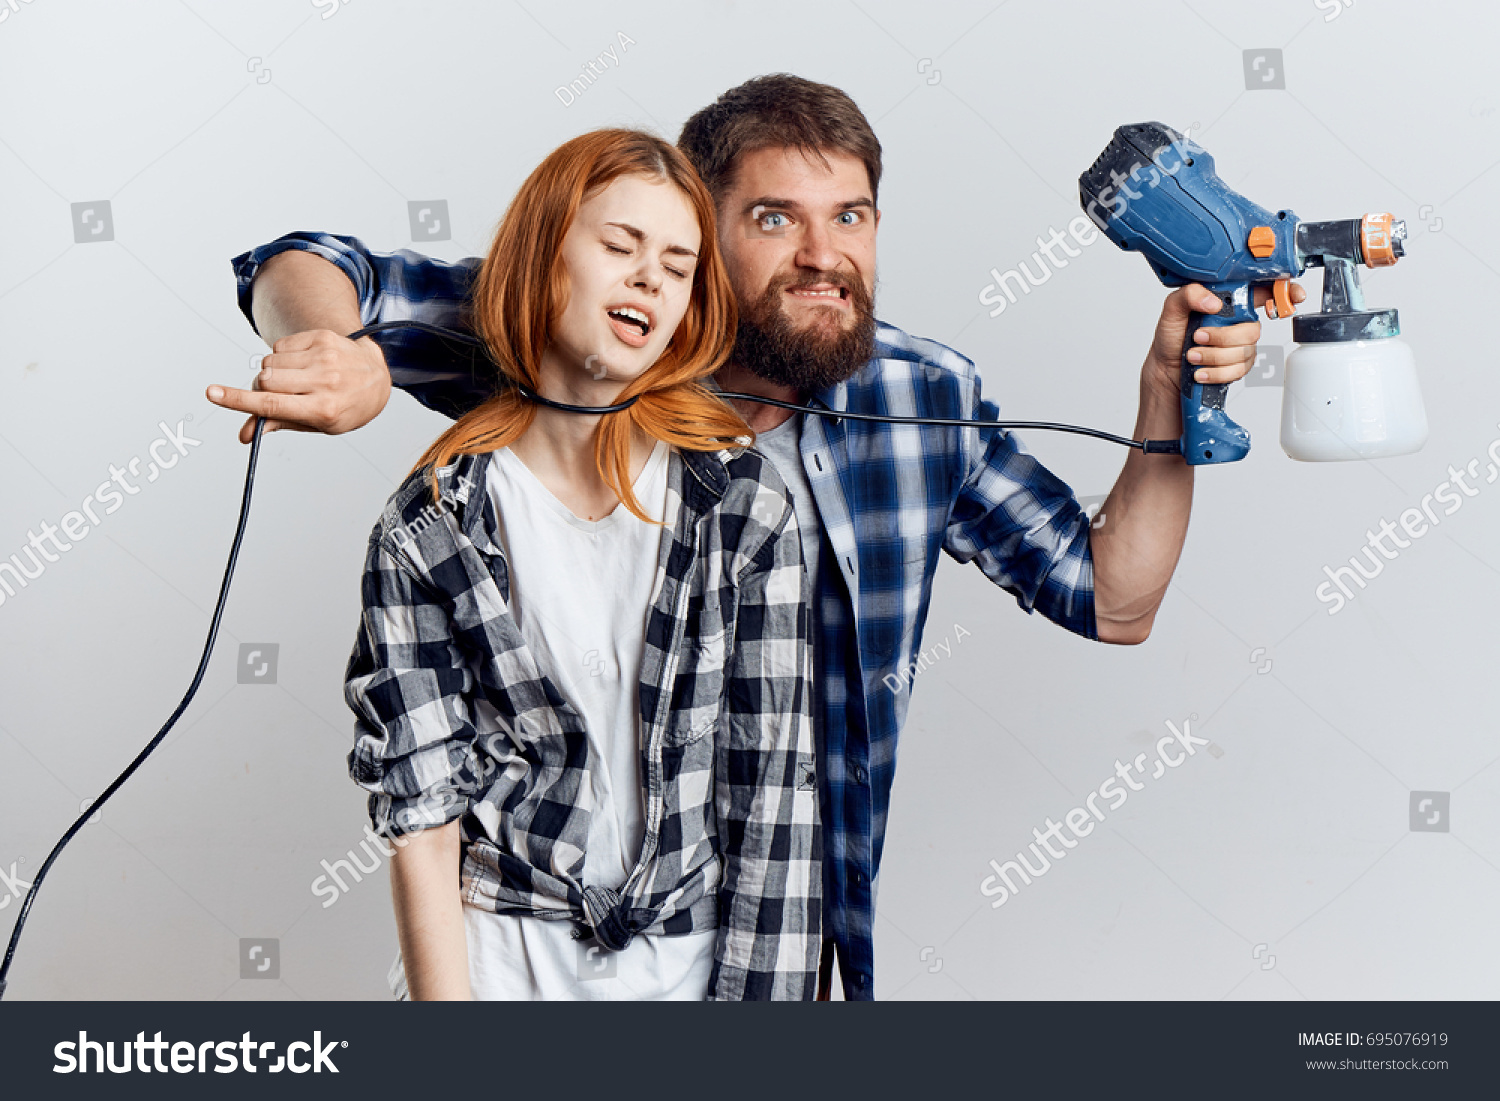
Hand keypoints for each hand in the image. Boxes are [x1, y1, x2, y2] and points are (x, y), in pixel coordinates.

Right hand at [206, 329, 391, 443]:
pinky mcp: (322, 337)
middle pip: (265, 380)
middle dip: (262, 387)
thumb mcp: (319, 424)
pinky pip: (280, 346)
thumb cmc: (345, 406)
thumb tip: (246, 434)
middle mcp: (325, 381)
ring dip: (275, 372)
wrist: (376, 377)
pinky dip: (284, 357)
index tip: (212, 393)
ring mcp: (324, 356)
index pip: (272, 404)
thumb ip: (280, 423)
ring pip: (270, 362)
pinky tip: (305, 364)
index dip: (238, 400)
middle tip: (280, 393)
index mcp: (323, 408)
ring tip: (298, 379)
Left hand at [1143, 281, 1306, 395]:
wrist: (1165, 369)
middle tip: (1198, 337)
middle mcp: (1239, 322)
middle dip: (1222, 337)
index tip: (1295, 296)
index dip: (1285, 291)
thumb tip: (1213, 302)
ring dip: (1214, 356)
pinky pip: (1239, 370)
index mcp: (1228, 302)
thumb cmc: (1171, 337)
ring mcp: (1240, 345)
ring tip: (1192, 356)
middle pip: (1252, 330)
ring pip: (1244, 352)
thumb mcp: (1172, 309)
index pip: (1263, 291)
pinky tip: (1201, 371)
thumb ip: (1188, 295)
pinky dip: (1216, 373)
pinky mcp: (1238, 366)